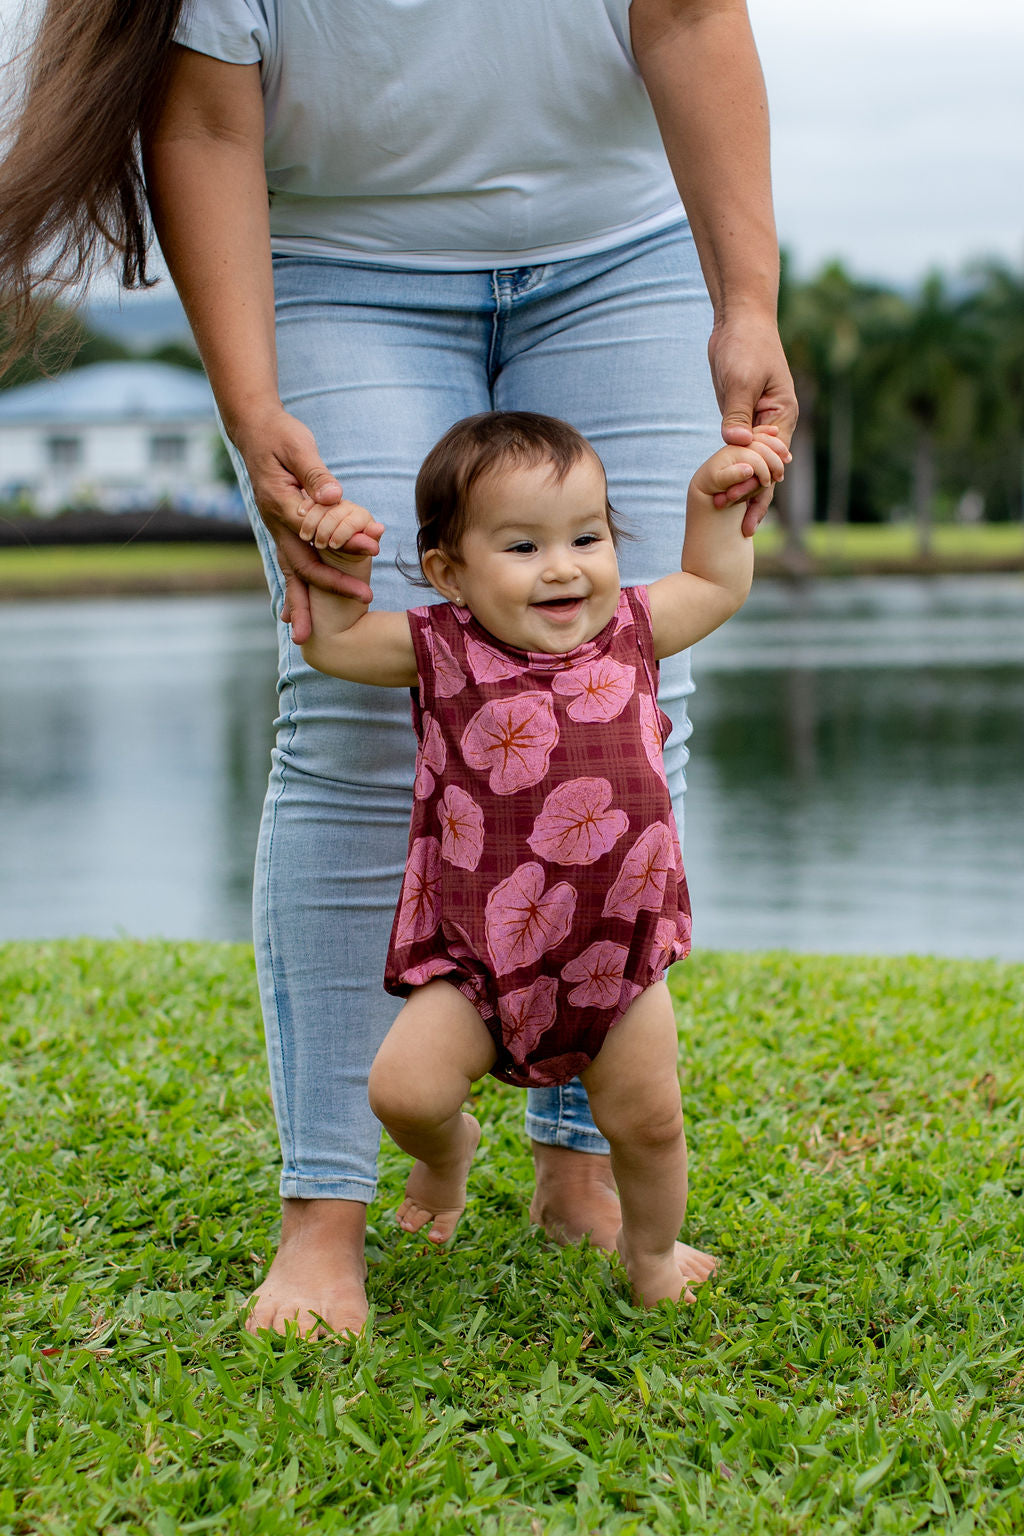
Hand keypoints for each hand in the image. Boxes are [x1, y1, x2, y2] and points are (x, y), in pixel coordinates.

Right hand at [231, 403, 374, 642]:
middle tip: (364, 600)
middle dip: (331, 586)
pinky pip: (289, 567)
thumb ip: (315, 473)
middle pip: (302, 564)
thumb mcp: (298, 446)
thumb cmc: (280, 434)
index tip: (375, 548)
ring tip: (303, 638)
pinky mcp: (282, 532)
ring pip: (290, 574)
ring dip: (298, 605)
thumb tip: (333, 497)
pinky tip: (291, 616)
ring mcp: (276, 531)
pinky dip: (292, 591)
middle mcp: (276, 524)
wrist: (254, 431)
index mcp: (282, 504)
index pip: (318, 531)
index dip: (347, 542)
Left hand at [707, 311, 798, 533]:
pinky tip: (726, 495)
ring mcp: (759, 424)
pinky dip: (736, 474)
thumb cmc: (745, 345)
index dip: (756, 484)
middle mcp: (775, 425)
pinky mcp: (743, 420)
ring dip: (744, 490)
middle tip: (741, 529)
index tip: (738, 503)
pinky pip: (742, 454)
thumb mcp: (740, 380)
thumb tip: (735, 443)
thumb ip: (737, 414)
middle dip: (754, 498)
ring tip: (733, 522)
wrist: (739, 322)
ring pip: (755, 466)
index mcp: (783, 416)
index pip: (772, 460)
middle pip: (768, 470)